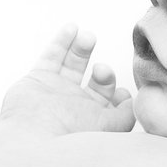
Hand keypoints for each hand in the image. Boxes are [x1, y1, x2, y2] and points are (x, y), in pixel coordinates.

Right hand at [0, 24, 134, 148]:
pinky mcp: (37, 79)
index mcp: (93, 121)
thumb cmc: (72, 137)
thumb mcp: (109, 128)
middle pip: (96, 83)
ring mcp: (56, 92)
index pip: (112, 104)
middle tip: (101, 71)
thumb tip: (133, 102)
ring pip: (73, 64)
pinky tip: (72, 28)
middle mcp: (76, 107)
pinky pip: (51, 56)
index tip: (122, 93)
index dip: (120, 96)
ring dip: (83, 48)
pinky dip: (62, 41)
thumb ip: (125, 114)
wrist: (33, 138)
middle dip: (104, 73)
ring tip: (89, 38)